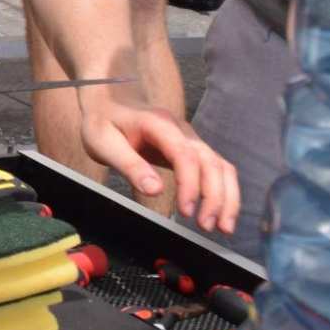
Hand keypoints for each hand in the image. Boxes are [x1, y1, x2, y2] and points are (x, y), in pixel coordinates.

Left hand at [79, 94, 240, 233]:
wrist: (109, 102)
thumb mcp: (103, 143)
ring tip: (223, 227)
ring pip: (221, 167)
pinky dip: (224, 192)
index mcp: (159, 124)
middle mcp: (182, 130)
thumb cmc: (103, 122)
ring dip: (227, 197)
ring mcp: (191, 139)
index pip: (185, 156)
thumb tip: (154, 190)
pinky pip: (217, 170)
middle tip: (206, 226)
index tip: (185, 211)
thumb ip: (129, 166)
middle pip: (210, 163)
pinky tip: (221, 213)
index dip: (190, 185)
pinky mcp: (193, 150)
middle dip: (214, 196)